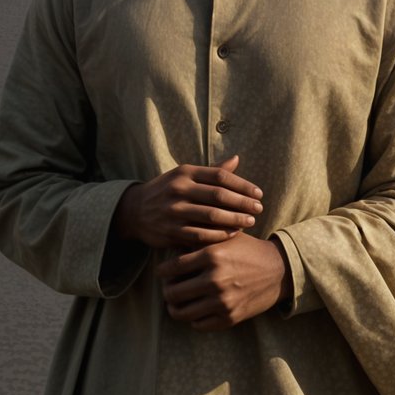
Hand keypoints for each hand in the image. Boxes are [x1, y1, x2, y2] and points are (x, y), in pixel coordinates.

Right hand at [113, 155, 262, 248]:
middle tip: (259, 209)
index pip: (220, 176)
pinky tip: (232, 235)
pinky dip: (218, 235)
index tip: (258, 193)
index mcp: (185, 172)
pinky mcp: (170, 231)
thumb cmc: (168, 190)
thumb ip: (211, 171)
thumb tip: (236, 159)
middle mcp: (179, 189)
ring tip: (250, 223)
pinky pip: (200, 235)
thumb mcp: (185, 175)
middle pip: (218, 195)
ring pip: (211, 216)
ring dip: (234, 220)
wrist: (135, 211)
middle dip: (242, 203)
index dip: (242, 184)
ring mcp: (174, 210)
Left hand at [157, 233, 292, 330]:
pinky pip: (198, 324)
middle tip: (169, 287)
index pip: (171, 268)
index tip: (162, 272)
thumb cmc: (247, 249)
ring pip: (181, 313)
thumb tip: (170, 240)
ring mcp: (222, 301)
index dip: (161, 271)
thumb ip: (199, 236)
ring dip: (175, 308)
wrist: (278, 270)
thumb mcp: (224, 236)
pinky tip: (196, 308)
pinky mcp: (229, 318)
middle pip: (171, 293)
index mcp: (211, 255)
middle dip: (166, 290)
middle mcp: (214, 279)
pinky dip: (193, 318)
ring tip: (177, 302)